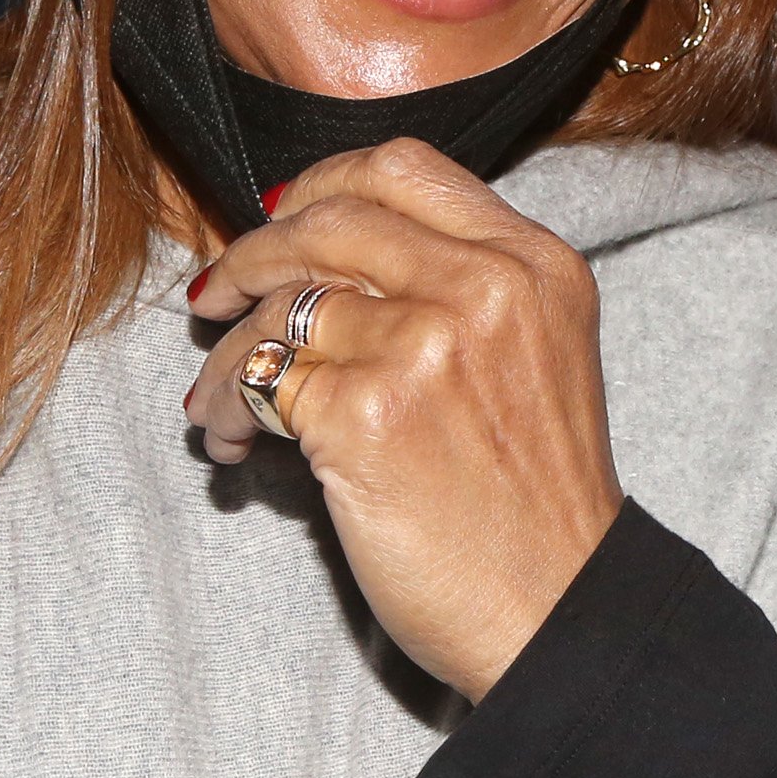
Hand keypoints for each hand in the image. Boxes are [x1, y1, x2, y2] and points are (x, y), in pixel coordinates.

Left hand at [181, 138, 623, 701]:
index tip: (282, 217)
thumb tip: (325, 246)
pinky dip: (232, 411)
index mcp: (535, 263)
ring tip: (221, 404)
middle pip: (328, 220)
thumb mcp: (537, 354)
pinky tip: (240, 445)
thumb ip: (461, 285)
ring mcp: (425, 345)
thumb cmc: (535, 500)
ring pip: (282, 306)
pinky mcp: (366, 414)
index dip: (323, 184)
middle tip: (218, 297)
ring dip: (229, 356)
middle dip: (252, 255)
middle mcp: (487, 288)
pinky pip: (263, 383)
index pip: (403, 169)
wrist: (558, 608)